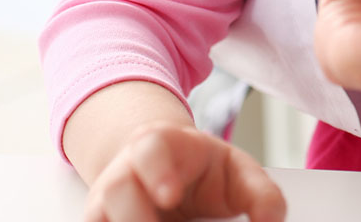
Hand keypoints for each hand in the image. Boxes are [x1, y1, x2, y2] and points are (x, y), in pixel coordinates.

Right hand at [83, 122, 284, 221]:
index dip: (156, 171)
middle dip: (133, 215)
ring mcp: (106, 205)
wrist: (173, 175)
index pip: (150, 149)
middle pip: (116, 189)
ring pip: (98, 216)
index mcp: (159, 145)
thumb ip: (261, 194)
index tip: (170, 195)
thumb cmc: (206, 171)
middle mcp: (125, 174)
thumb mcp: (238, 172)